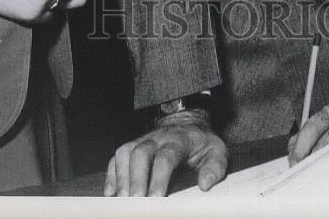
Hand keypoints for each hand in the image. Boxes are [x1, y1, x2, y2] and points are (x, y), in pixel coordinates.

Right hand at [103, 114, 227, 196]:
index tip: (156, 199)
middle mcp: (157, 137)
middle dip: (136, 179)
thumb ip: (214, 168)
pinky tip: (111, 194)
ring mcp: (143, 140)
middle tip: (135, 203)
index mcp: (179, 140)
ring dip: (121, 178)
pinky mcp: (133, 146)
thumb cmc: (203, 145)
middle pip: (140, 153)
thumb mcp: (218, 153)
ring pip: (125, 152)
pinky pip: (116, 157)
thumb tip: (204, 185)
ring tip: (123, 202)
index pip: (166, 156)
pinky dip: (111, 175)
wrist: (190, 125)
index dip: (159, 178)